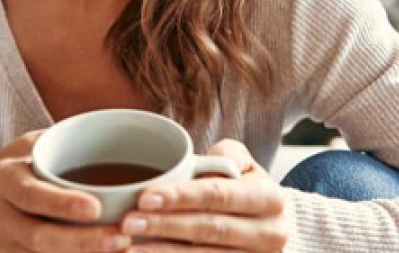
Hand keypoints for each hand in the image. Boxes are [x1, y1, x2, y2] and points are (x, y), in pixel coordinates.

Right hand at [0, 130, 130, 251]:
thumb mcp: (19, 150)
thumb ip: (57, 141)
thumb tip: (109, 127)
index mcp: (4, 182)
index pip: (31, 195)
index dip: (61, 203)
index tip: (94, 207)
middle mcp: (3, 218)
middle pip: (40, 237)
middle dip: (82, 241)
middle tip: (121, 237)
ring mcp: (6, 247)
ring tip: (122, 250)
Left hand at [120, 139, 291, 251]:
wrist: (268, 226)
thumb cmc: (244, 188)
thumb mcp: (243, 164)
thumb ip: (225, 155)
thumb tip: (201, 162)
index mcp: (270, 199)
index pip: (220, 196)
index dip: (182, 197)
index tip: (145, 197)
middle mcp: (270, 234)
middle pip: (209, 230)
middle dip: (165, 226)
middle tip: (128, 223)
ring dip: (162, 252)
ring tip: (128, 247)